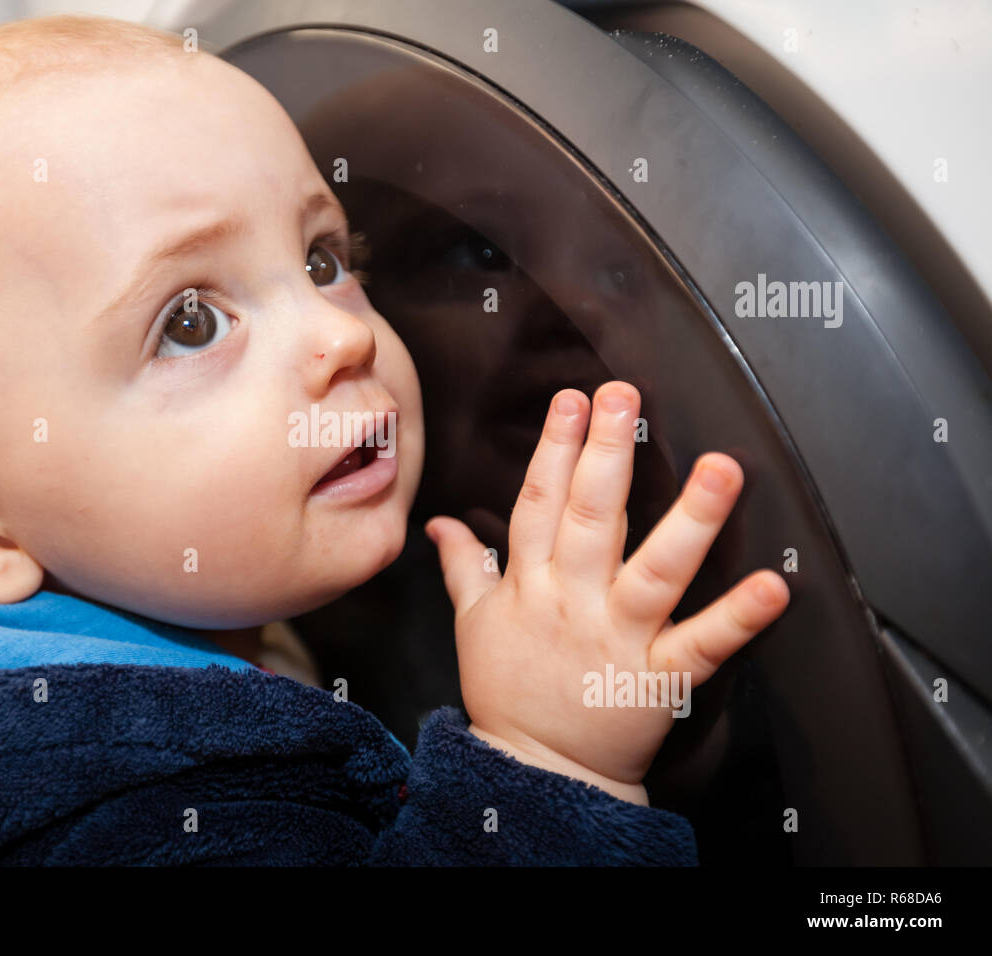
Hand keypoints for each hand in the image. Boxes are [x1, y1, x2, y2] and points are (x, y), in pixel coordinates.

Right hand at [425, 381, 789, 802]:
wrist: (534, 773)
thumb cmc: (507, 694)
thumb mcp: (473, 624)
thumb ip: (463, 567)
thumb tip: (441, 523)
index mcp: (529, 585)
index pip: (538, 503)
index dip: (555, 448)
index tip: (572, 400)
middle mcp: (572, 602)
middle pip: (590, 519)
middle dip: (607, 453)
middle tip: (624, 398)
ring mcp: (618, 637)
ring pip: (655, 570)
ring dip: (691, 519)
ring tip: (721, 469)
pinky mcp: (659, 677)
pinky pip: (703, 644)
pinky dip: (739, 617)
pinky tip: (773, 585)